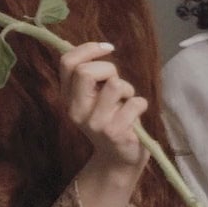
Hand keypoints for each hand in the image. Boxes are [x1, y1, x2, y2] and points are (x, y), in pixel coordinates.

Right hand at [59, 42, 148, 172]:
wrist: (118, 159)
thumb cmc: (111, 119)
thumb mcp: (94, 97)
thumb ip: (91, 77)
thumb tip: (98, 47)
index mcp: (68, 98)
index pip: (67, 62)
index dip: (88, 49)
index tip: (107, 48)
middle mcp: (76, 111)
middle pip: (86, 72)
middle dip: (109, 69)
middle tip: (117, 82)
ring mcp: (95, 124)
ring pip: (114, 85)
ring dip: (127, 89)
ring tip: (126, 101)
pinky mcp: (115, 133)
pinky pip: (135, 102)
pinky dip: (141, 104)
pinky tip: (135, 117)